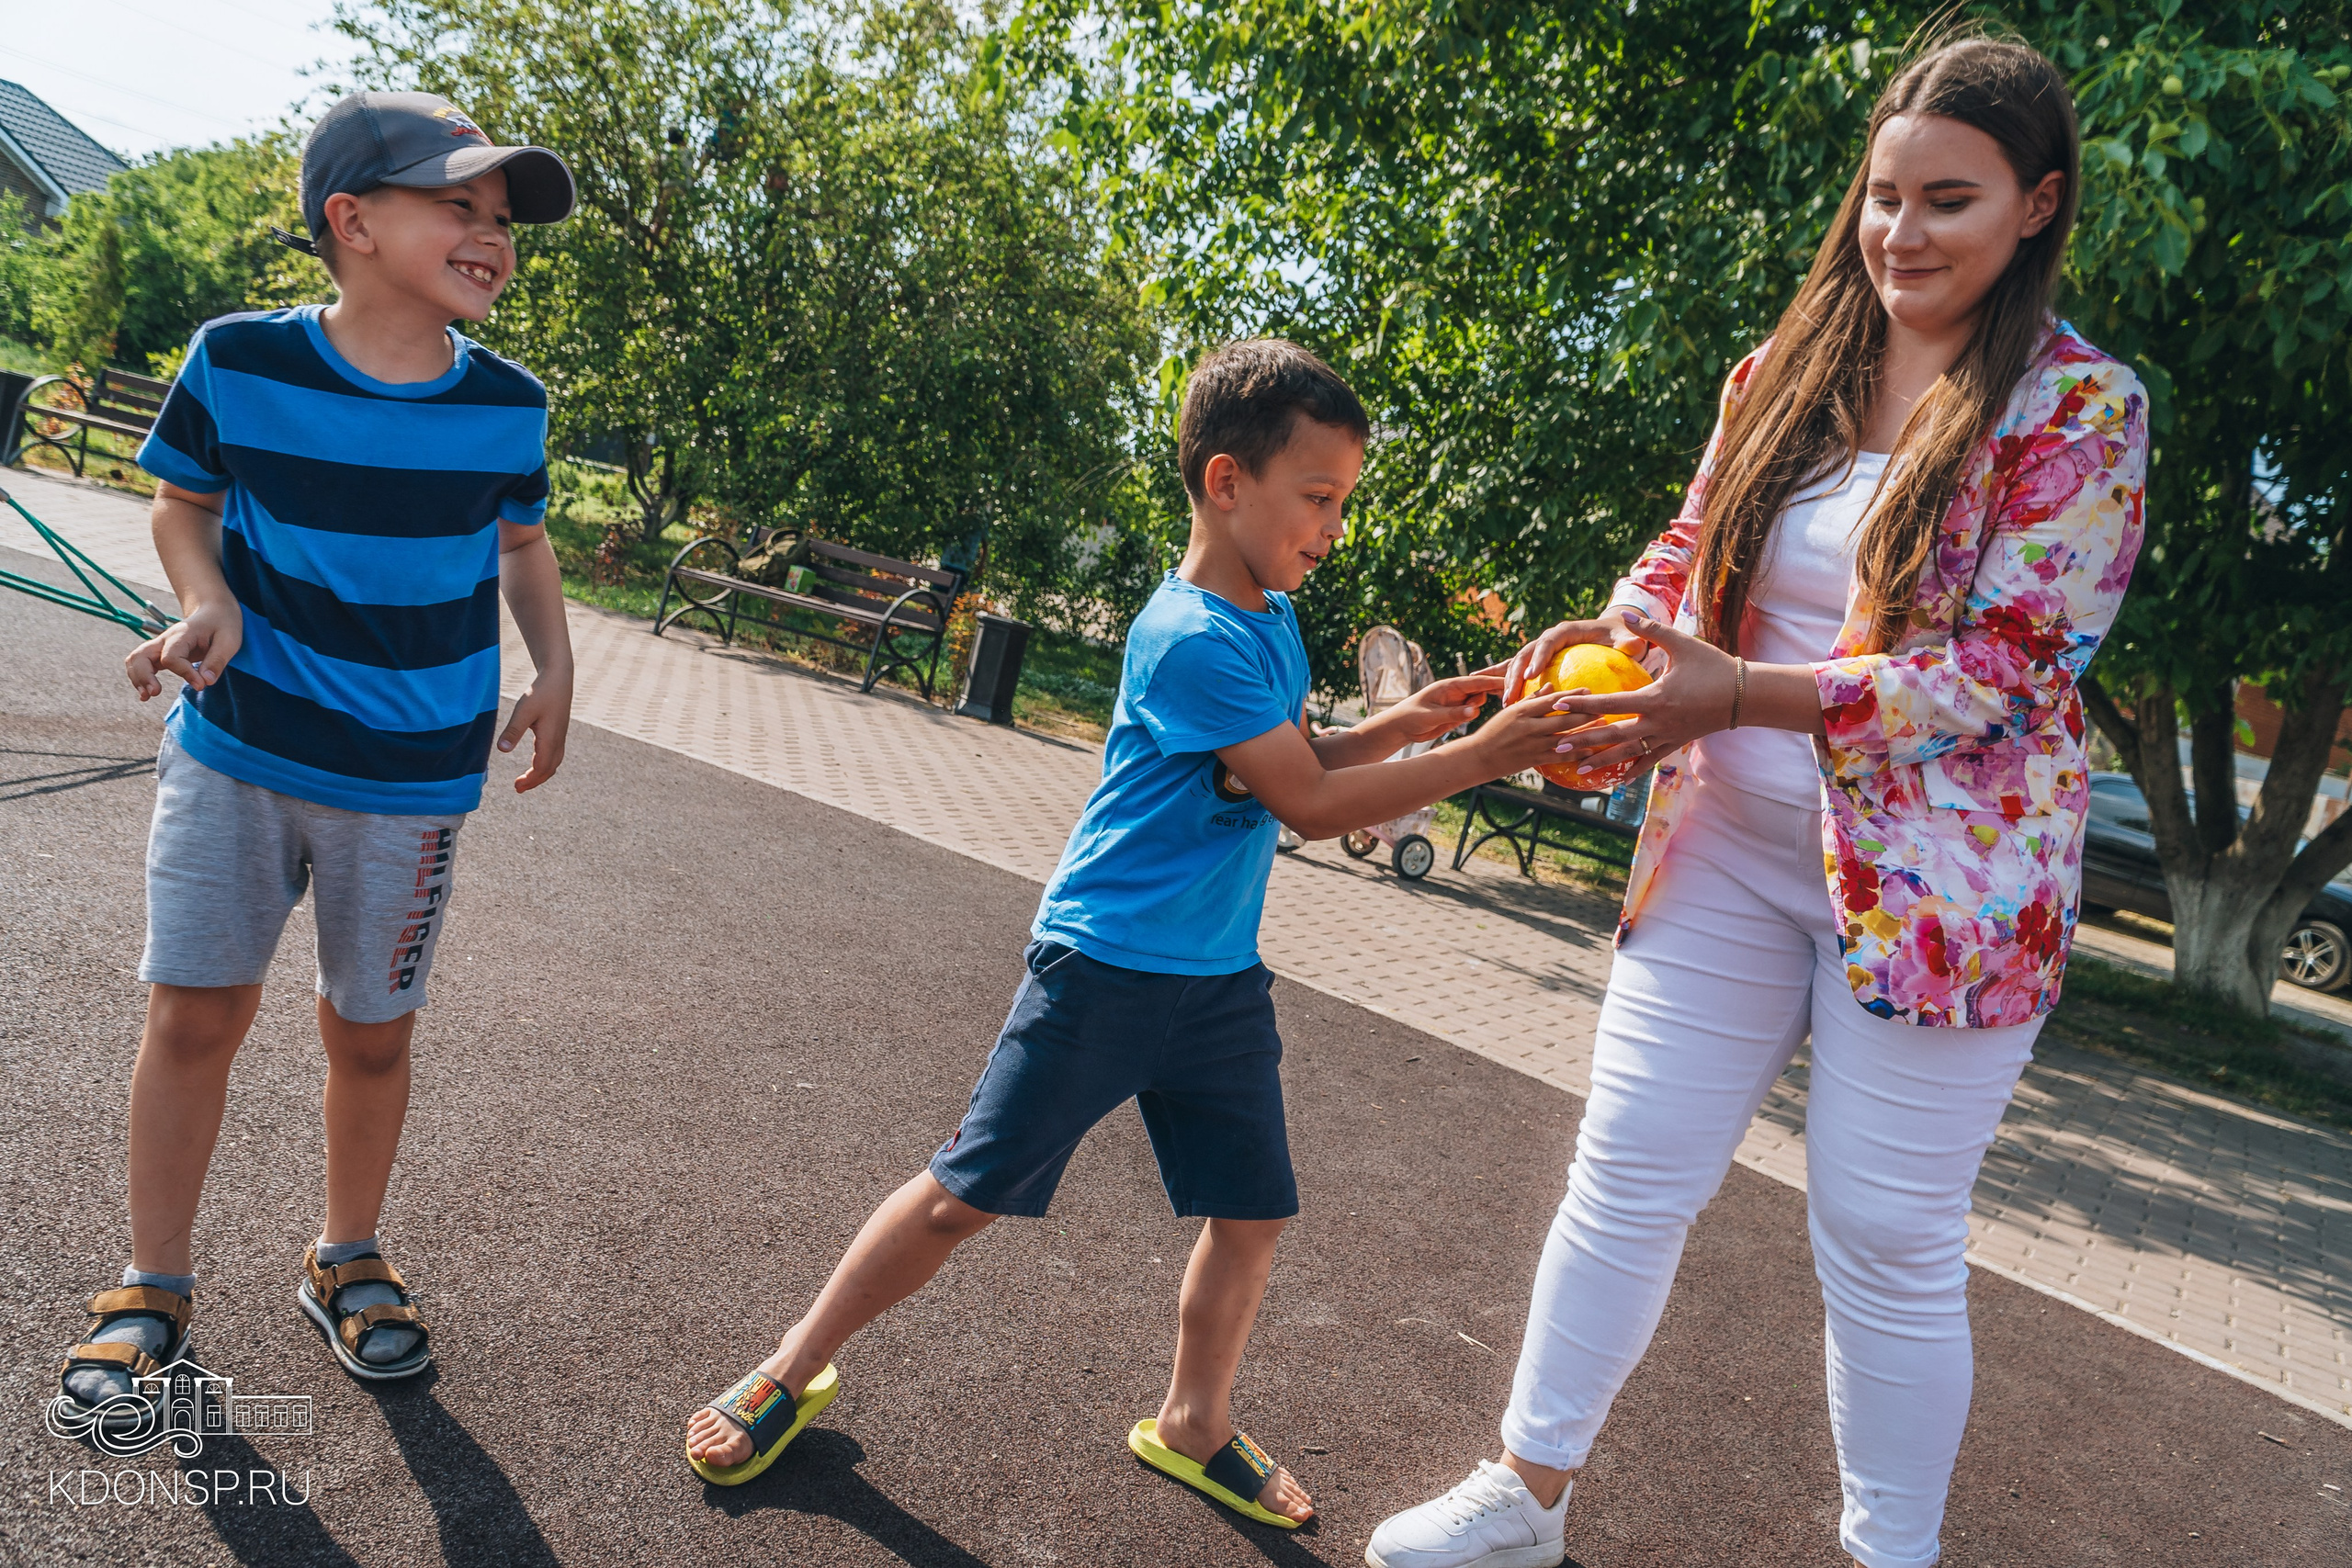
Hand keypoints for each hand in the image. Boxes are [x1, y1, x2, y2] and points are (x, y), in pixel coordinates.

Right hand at [125, 601, 241, 700]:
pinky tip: (146, 695)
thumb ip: (217, 661)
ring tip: (146, 696)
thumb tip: (206, 682)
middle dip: (144, 676)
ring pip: (135, 659)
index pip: (172, 657)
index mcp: (182, 634)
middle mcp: (165, 639)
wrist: (214, 613)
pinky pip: (140, 664)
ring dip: (137, 678)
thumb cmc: (222, 625)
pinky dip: (139, 678)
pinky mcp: (160, 653)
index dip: (184, 673)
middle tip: (155, 692)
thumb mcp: (228, 641)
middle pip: (141, 655)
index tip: (201, 685)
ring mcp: (160, 646)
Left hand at [498, 673, 572, 791]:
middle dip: (535, 781)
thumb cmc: (541, 693)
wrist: (559, 678)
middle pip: (549, 769)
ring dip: (540, 774)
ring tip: (526, 780)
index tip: (516, 786)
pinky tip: (535, 763)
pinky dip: (544, 765)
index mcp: (550, 738)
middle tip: (518, 789)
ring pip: (553, 763)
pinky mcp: (558, 732)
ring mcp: (560, 737)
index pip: (541, 767)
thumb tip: (501, 750)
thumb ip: (513, 730)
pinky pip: (554, 755)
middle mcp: (558, 740)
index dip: (530, 779)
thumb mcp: (523, 710)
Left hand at [1379, 673, 1503, 743]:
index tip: (1511, 684)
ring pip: (1479, 701)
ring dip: (1485, 705)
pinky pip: (1472, 712)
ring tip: (1495, 710)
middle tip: (1512, 699)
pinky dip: (1478, 714)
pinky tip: (1483, 717)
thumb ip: (1452, 714)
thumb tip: (1474, 711)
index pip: (1476, 682)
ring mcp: (1457, 703)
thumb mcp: (1430, 716)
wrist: (1400, 728)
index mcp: (1449, 686)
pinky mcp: (1456, 715)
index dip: (1494, 682)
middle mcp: (1455, 693)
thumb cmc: (1409, 717)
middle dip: (1495, 692)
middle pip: (1482, 689)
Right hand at [1459, 684, 1606, 779]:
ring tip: (1603, 724)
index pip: (1551, 701)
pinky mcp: (1534, 760)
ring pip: (1565, 737)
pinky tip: (1591, 749)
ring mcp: (1532, 745)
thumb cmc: (1494, 730)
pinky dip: (1576, 753)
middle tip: (1603, 707)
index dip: (1571, 696)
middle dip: (1585, 712)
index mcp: (1521, 712)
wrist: (1479, 757)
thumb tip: (1552, 687)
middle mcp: (1528, 728)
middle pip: (1563, 719)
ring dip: (1585, 731)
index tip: (1588, 691)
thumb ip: (1531, 699)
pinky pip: (1560, 757)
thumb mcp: (1510, 711)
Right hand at [1502, 611, 1651, 703]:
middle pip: (1525, 654)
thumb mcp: (1624, 638)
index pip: (1548, 642)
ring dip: (1509, 683)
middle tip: (1510, 695)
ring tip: (1506, 704)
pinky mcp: (1540, 663)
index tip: (1531, 675)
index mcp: (1566, 631)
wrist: (1610, 632)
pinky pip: (1523, 676)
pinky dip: (1515, 688)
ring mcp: (1542, 652)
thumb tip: (1635, 645)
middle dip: (1515, 675)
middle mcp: (1549, 639)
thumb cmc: (1617, 637)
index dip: (1538, 657)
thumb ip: (1628, 642)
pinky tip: (1510, 707)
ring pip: (1518, 664)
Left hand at [1546, 611, 1737, 775]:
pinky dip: (1632, 771)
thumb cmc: (1714, 666)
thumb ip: (1651, 629)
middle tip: (1556, 745)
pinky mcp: (1676, 744)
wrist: (1746, 695)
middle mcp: (1658, 723)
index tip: (1558, 704)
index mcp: (1655, 698)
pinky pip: (1650, 761)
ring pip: (1628, 754)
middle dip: (1583, 741)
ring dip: (1602, 762)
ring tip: (1578, 770)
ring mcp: (1667, 737)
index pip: (1610, 704)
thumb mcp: (1683, 644)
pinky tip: (1616, 781)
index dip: (1583, 704)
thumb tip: (1624, 614)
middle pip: (1613, 735)